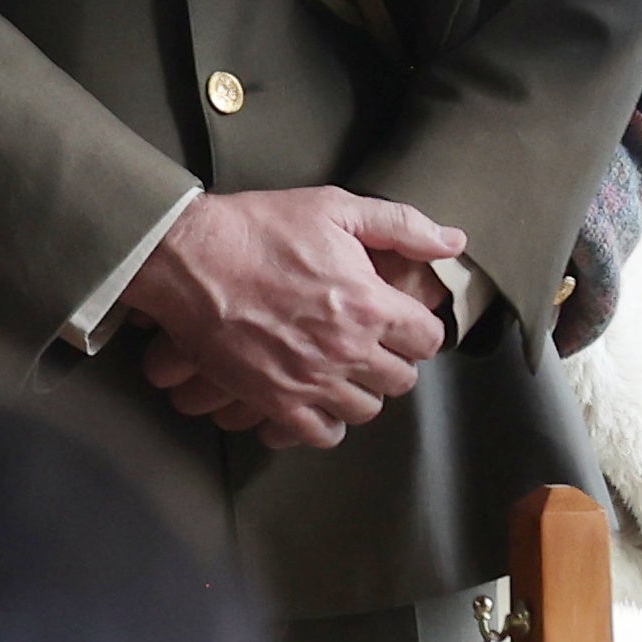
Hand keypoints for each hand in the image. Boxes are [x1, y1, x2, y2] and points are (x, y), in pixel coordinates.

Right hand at [125, 188, 459, 449]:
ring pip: (366, 409)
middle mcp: (348, 349)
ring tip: (342, 370)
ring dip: (361, 391)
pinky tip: (317, 398)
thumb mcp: (333, 207)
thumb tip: (453, 242)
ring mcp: (311, 380)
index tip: (397, 320)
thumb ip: (401, 225)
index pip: (428, 338)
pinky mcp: (275, 400)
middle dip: (391, 360)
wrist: (188, 258)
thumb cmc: (259, 228)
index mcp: (370, 303)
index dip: (416, 328)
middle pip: (402, 379)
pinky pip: (322, 433)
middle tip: (368, 343)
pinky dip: (326, 422)